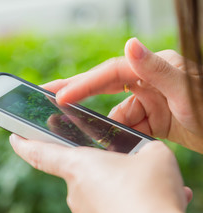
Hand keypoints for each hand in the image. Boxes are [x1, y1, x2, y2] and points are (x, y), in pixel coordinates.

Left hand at [10, 135, 192, 212]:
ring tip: (147, 193)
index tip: (14, 138)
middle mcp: (75, 193)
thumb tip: (142, 156)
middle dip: (105, 173)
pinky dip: (125, 211)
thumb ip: (142, 150)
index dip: (25, 144)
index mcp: (79, 166)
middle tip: (132, 173)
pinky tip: (147, 210)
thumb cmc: (151, 191)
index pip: (41, 153)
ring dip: (120, 193)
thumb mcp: (153, 156)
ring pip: (101, 197)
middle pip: (83, 176)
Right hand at [43, 38, 202, 152]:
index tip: (59, 96)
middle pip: (104, 85)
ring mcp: (149, 99)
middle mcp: (148, 80)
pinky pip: (129, 126)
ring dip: (111, 128)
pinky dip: (124, 136)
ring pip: (117, 113)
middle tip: (48, 96)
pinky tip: (122, 145)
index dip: (83, 84)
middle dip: (77, 92)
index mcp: (154, 67)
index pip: (109, 73)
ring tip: (99, 139)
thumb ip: (157, 68)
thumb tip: (130, 45)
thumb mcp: (187, 91)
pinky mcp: (152, 116)